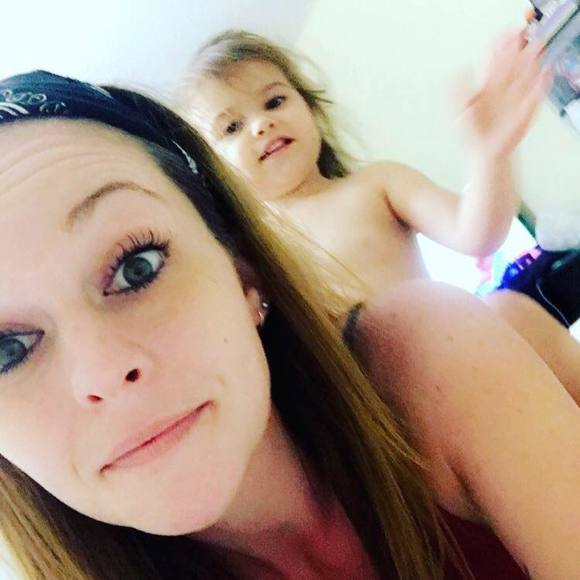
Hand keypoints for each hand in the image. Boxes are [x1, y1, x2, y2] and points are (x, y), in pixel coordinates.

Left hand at [460, 32, 551, 158]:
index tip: (502, 37)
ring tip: (536, 47)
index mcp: (487, 86)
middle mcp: (503, 89)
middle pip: (513, 64)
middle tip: (521, 35)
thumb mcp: (458, 112)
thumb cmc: (472, 133)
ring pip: (526, 74)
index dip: (498, 49)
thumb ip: (456, 92)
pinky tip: (544, 71)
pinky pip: (536, 93)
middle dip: (517, 49)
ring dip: (532, 61)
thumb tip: (458, 70)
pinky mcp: (526, 109)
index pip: (495, 62)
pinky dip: (541, 83)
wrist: (484, 153)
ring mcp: (516, 97)